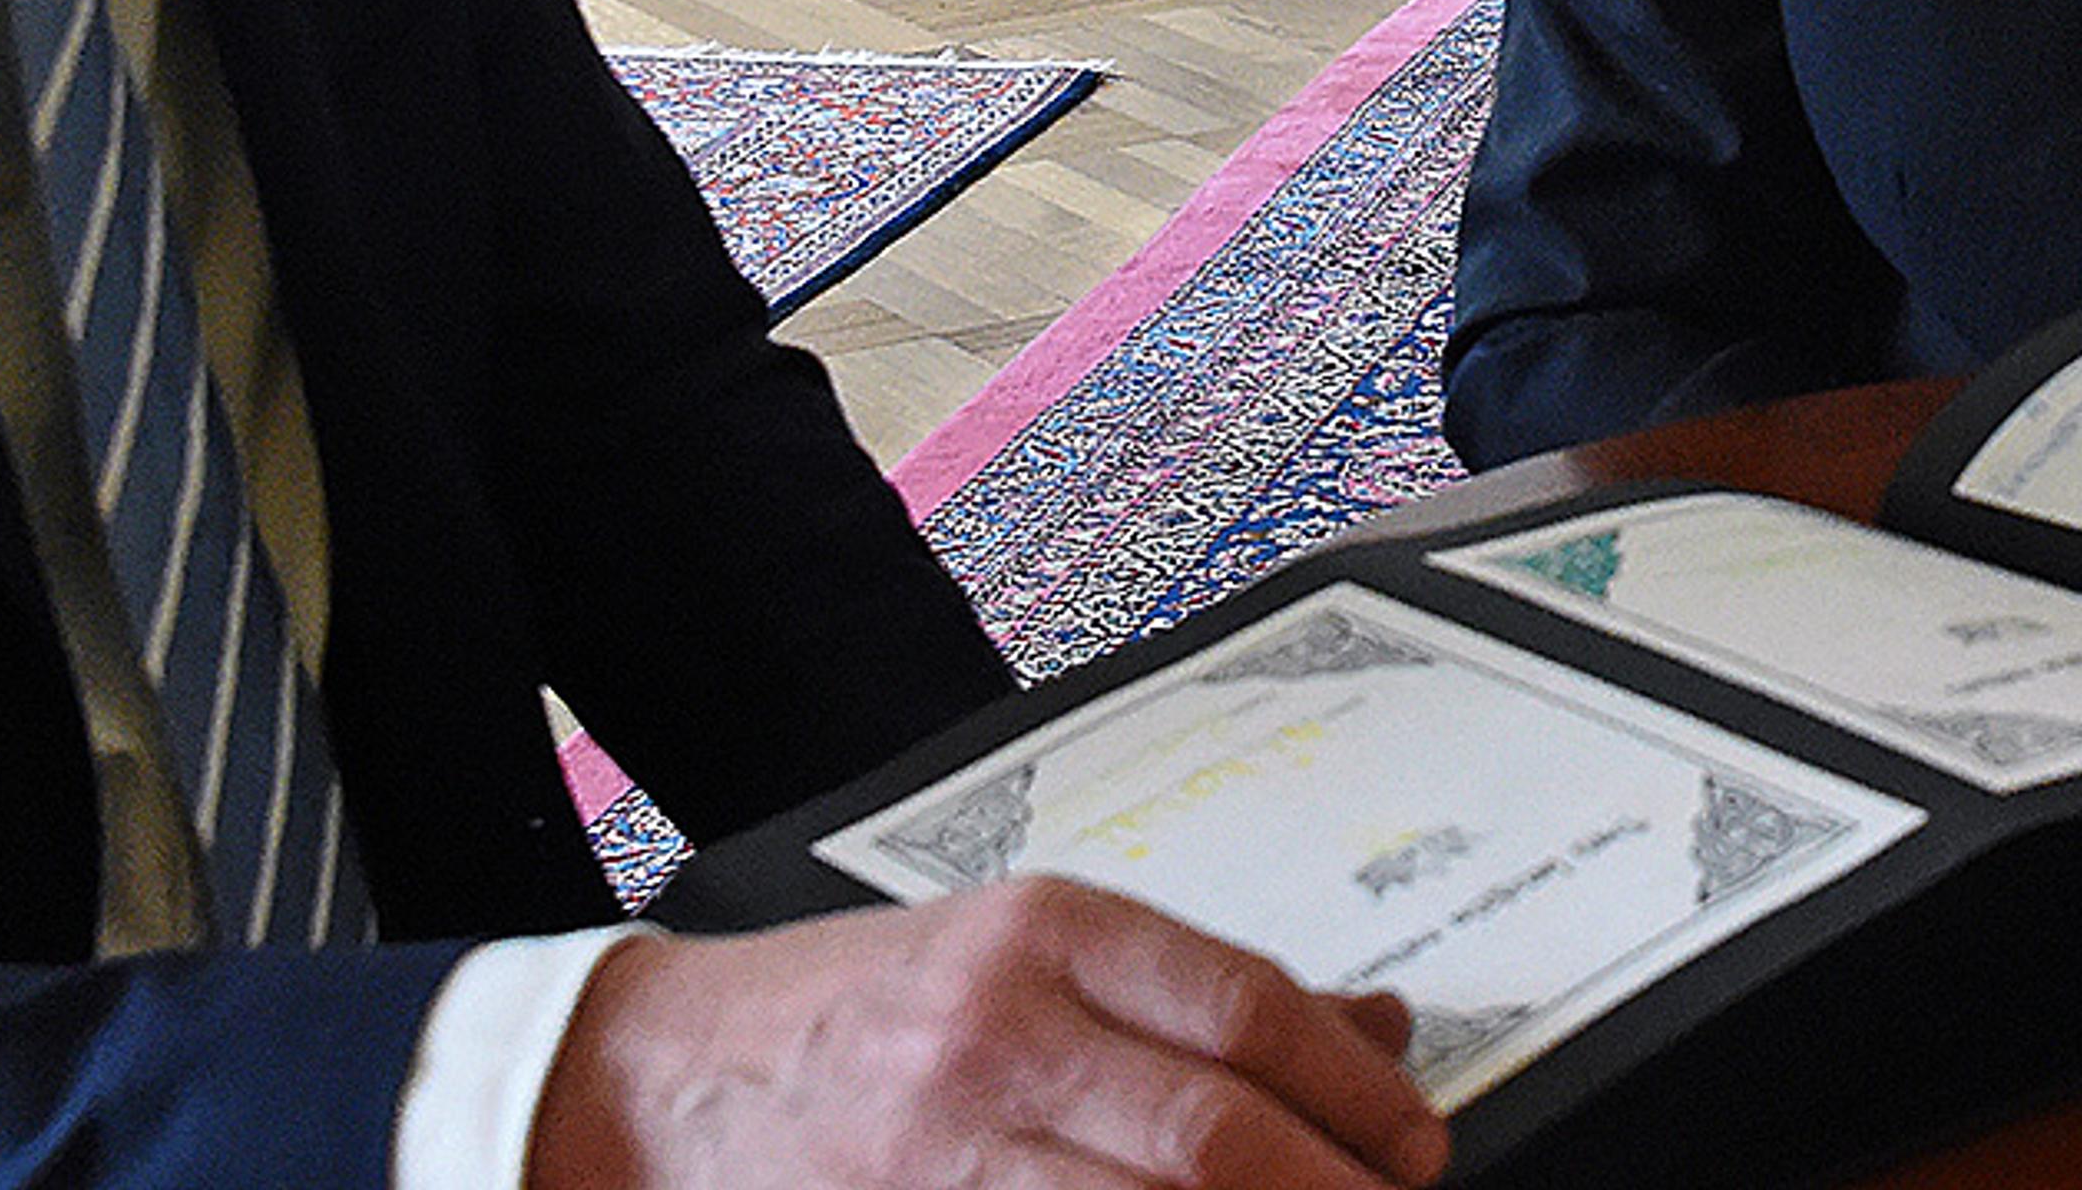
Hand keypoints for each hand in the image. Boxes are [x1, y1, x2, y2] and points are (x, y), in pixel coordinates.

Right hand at [525, 876, 1450, 1189]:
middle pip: (1214, 1134)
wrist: (667, 1081)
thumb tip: (1372, 1034)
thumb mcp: (1025, 956)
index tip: (1414, 1143)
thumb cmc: (856, 1015)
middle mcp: (1000, 1030)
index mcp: (1042, 933)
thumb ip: (1190, 995)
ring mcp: (950, 1147)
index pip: (1244, 1008)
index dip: (1356, 1092)